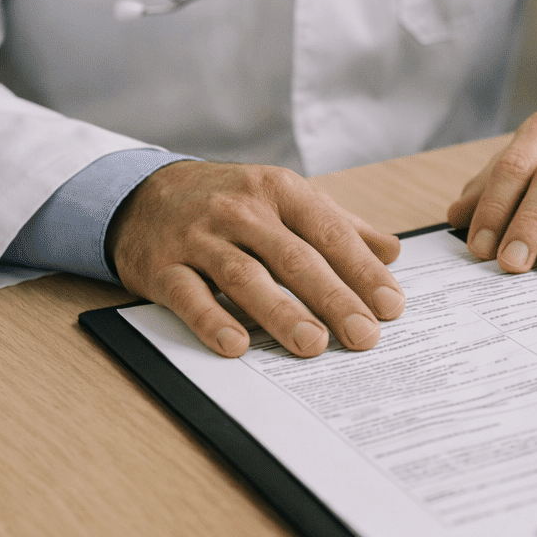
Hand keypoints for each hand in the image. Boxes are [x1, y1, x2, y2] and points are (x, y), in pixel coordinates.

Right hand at [108, 161, 404, 357]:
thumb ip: (339, 226)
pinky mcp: (162, 265)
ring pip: (246, 276)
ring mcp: (199, 237)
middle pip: (294, 258)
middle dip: (333, 298)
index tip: (391, 306)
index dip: (362, 270)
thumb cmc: (231, 203)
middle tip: (363, 334)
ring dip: (281, 312)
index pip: (330, 233)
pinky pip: (189, 295)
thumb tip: (392, 251)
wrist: (144, 193)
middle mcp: (241, 209)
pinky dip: (212, 321)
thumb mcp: (286, 200)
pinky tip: (236, 345)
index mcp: (280, 190)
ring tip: (312, 344)